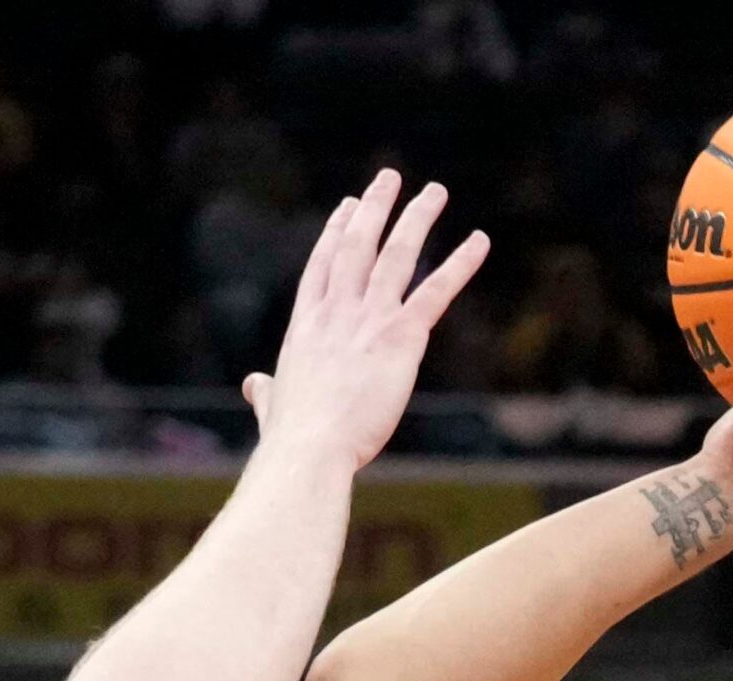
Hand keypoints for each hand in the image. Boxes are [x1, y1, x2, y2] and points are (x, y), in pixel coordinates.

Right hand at [241, 168, 489, 473]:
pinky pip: (436, 291)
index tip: (347, 206)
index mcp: (305, 327)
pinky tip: (479, 240)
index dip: (336, 232)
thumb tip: (253, 385)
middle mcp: (336, 313)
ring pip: (397, 255)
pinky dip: (460, 263)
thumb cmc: (291, 440)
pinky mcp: (401, 337)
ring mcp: (368, 320)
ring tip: (435, 191)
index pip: (323, 266)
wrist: (309, 450)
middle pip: (358, 246)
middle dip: (374, 208)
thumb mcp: (273, 407)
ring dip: (417, 218)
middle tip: (389, 178)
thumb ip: (266, 391)